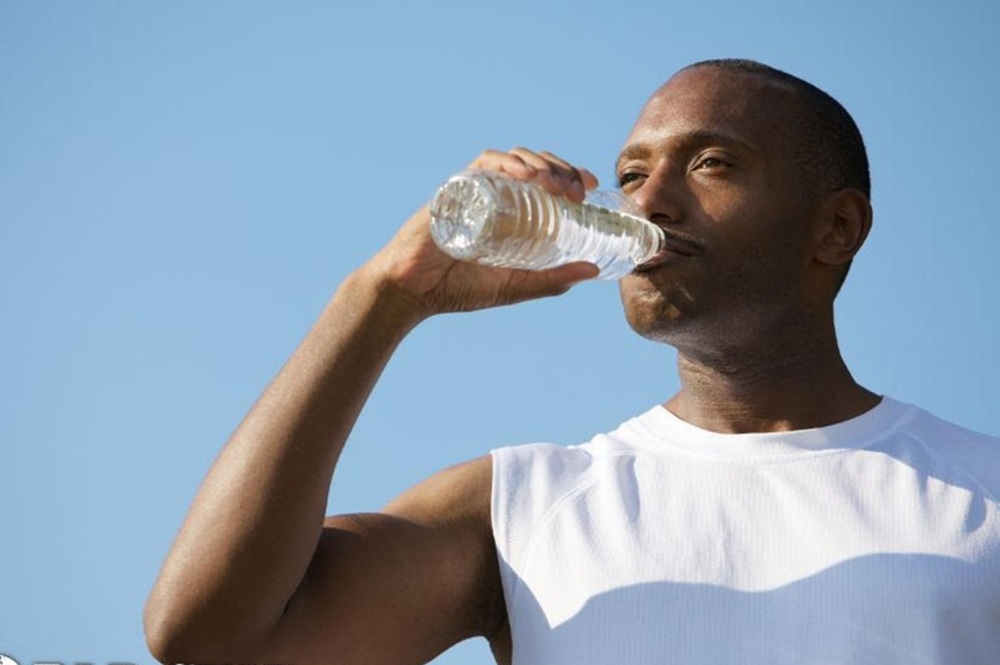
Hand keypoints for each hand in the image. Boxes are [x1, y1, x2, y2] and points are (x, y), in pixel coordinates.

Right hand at [364, 148, 601, 320]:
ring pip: (513, 158)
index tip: (591, 186)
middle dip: (561, 168)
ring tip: (557, 184)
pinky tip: (526, 175)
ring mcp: (474, 188)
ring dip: (539, 164)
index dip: (570, 175)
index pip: (546, 180)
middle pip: (534, 163)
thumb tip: (594, 271)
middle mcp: (493, 193)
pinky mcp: (455, 188)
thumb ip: (552, 279)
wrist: (412, 292)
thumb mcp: (516, 285)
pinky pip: (483, 164)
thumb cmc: (458, 288)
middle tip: (579, 191)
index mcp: (509, 210)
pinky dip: (507, 164)